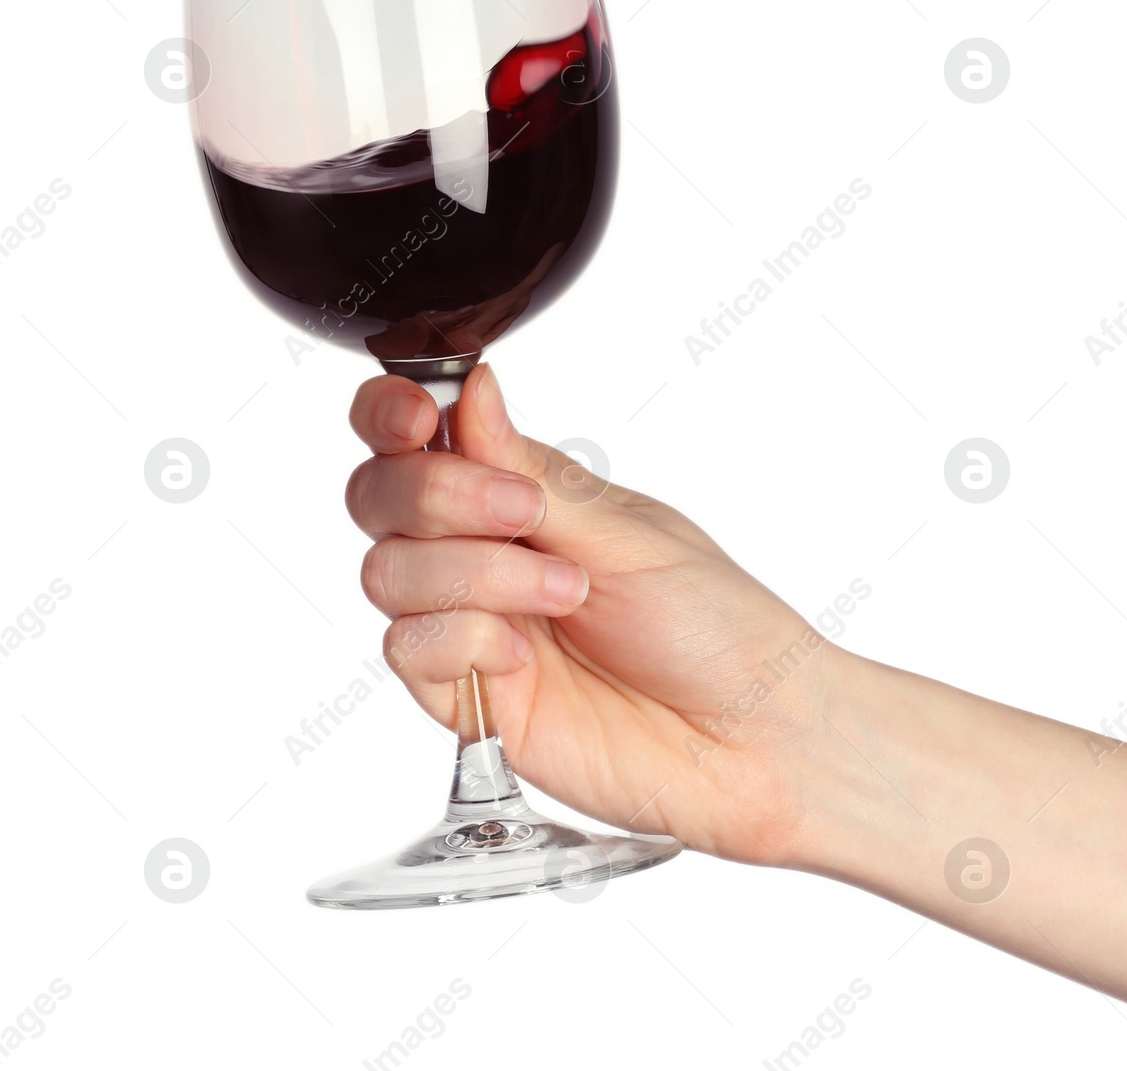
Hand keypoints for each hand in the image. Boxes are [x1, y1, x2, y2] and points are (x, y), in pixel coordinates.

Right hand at [345, 363, 834, 865]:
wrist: (748, 737)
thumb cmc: (712, 624)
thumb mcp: (627, 532)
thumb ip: (532, 472)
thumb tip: (474, 389)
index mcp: (522, 491)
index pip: (414, 435)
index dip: (393, 416)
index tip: (423, 419)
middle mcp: (482, 551)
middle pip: (379, 497)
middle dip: (438, 494)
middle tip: (522, 516)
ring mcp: (469, 624)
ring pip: (386, 572)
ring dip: (475, 573)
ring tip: (565, 595)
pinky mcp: (464, 699)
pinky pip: (407, 650)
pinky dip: (466, 640)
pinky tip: (528, 655)